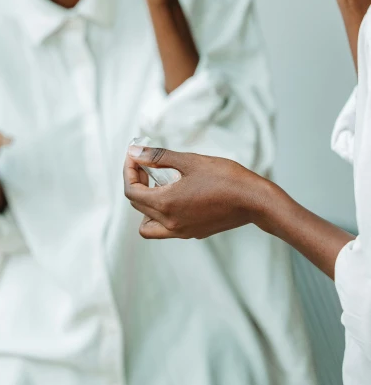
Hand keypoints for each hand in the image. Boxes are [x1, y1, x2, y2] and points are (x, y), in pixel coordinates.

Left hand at [124, 144, 267, 238]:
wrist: (255, 201)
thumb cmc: (225, 178)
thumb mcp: (190, 161)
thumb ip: (158, 157)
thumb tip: (135, 151)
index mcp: (166, 204)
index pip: (131, 191)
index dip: (129, 170)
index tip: (135, 155)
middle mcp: (170, 223)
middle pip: (137, 205)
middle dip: (137, 181)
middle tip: (146, 163)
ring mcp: (181, 231)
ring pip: (148, 224)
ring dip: (146, 204)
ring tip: (159, 183)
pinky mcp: (193, 233)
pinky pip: (165, 227)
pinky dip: (161, 212)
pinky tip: (177, 192)